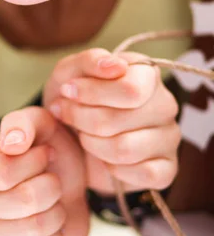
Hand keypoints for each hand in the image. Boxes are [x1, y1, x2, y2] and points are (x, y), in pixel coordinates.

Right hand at [0, 107, 89, 235]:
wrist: (67, 185)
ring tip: (52, 199)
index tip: (44, 152)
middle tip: (51, 178)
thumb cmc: (47, 151)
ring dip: (55, 210)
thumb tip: (11, 143)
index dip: (31, 162)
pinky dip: (56, 234)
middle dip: (49, 186)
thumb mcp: (40, 123)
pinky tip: (48, 221)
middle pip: (20, 200)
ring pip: (32, 226)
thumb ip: (24, 123)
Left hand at [43, 48, 180, 193]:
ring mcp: (169, 137)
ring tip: (82, 134)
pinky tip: (103, 157)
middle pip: (122, 119)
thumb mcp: (70, 71)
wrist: (68, 134)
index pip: (130, 89)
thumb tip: (115, 66)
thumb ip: (90, 61)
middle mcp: (164, 103)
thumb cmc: (73, 97)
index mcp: (146, 74)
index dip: (92, 93)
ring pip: (126, 148)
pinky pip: (143, 175)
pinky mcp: (167, 168)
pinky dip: (112, 168)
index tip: (67, 90)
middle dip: (82, 118)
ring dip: (92, 143)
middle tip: (66, 113)